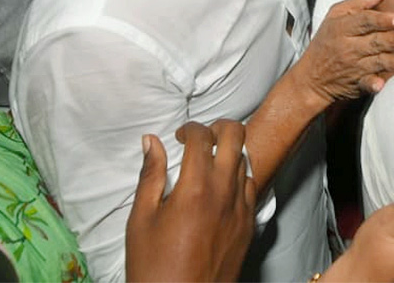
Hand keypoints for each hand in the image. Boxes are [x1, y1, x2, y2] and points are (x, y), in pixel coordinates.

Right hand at [125, 120, 255, 282]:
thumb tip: (151, 141)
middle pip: (236, 136)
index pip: (202, 136)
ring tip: (210, 162)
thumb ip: (150, 175)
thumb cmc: (153, 266)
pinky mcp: (249, 226)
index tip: (179, 136)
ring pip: (246, 160)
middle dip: (219, 127)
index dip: (189, 128)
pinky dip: (239, 177)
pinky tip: (222, 187)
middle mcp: (224, 193)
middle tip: (201, 139)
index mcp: (195, 188)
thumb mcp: (141, 220)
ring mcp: (241, 209)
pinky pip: (252, 187)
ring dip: (230, 152)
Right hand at [293, 0, 393, 107]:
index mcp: (342, 28)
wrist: (311, 78)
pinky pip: (365, 85)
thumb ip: (360, 1)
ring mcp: (353, 67)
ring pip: (376, 63)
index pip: (365, 21)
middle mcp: (348, 47)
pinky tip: (380, 84)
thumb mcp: (335, 15)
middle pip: (374, 41)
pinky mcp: (356, 84)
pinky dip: (372, 85)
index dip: (383, 20)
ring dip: (393, 62)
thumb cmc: (327, 41)